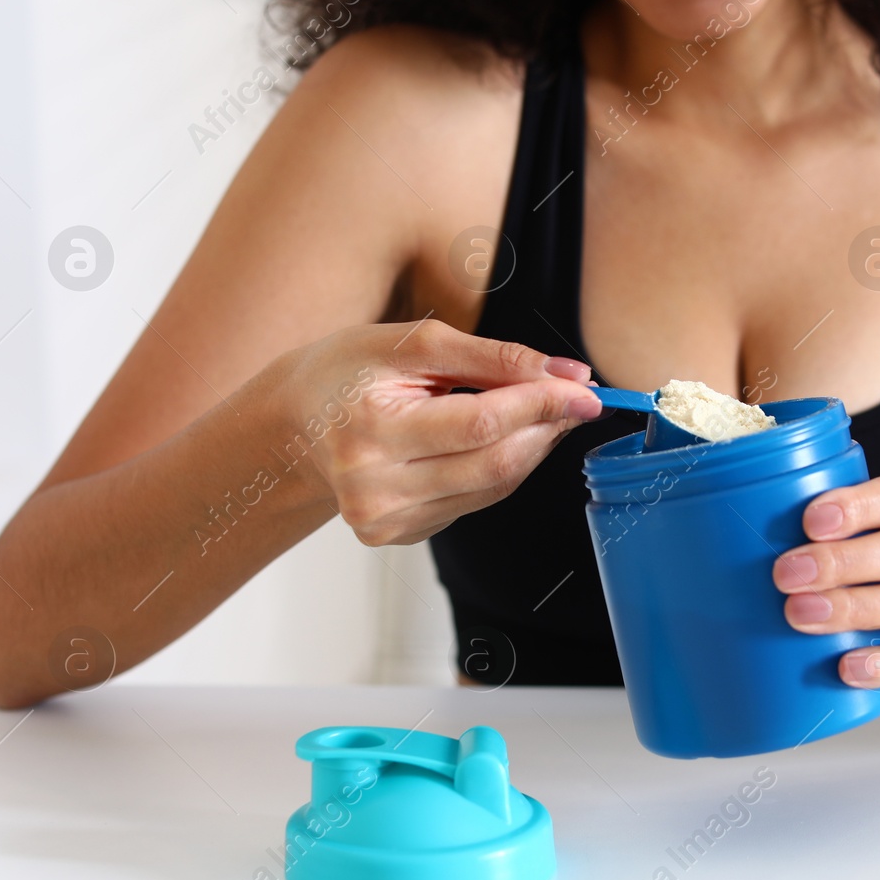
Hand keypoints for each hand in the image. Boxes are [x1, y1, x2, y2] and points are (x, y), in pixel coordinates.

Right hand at [284, 319, 600, 545]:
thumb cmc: (349, 371)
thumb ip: (494, 358)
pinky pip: (474, 501)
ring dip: (532, 448)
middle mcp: (373, 488)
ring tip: (543, 411)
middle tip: (576, 398)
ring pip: (493, 487)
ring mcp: (384, 520)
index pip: (481, 423)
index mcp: (370, 431)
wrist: (294, 425)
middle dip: (546, 427)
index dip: (542, 405)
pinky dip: (501, 467)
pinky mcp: (396, 535)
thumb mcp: (413, 344)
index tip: (585, 390)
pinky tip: (497, 438)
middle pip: (493, 463)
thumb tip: (570, 376)